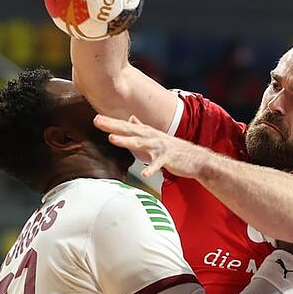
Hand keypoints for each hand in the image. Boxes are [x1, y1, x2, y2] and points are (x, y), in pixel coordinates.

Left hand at [94, 114, 215, 178]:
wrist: (195, 159)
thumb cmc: (174, 149)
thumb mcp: (156, 136)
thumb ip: (142, 128)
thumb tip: (131, 119)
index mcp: (148, 133)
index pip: (126, 127)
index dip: (112, 123)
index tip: (97, 119)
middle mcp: (152, 137)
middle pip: (130, 131)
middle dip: (114, 126)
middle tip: (98, 121)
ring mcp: (160, 147)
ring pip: (141, 144)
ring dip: (126, 141)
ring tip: (112, 139)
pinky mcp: (168, 159)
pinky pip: (158, 164)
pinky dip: (151, 169)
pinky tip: (143, 174)